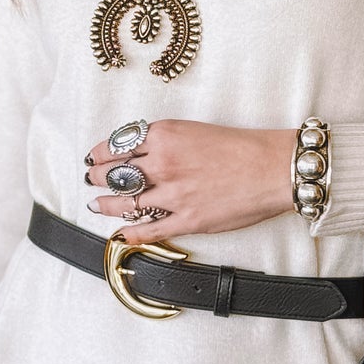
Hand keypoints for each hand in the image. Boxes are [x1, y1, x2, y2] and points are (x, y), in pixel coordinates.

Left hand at [84, 118, 294, 244]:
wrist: (272, 167)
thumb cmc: (240, 146)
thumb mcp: (193, 129)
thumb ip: (164, 141)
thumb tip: (139, 152)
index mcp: (163, 136)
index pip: (117, 145)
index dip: (99, 153)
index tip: (94, 157)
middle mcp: (163, 164)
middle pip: (115, 174)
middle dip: (98, 178)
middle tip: (91, 180)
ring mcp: (173, 194)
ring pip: (125, 203)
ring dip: (106, 206)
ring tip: (97, 205)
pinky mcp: (187, 219)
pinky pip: (150, 229)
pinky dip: (131, 233)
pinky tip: (122, 233)